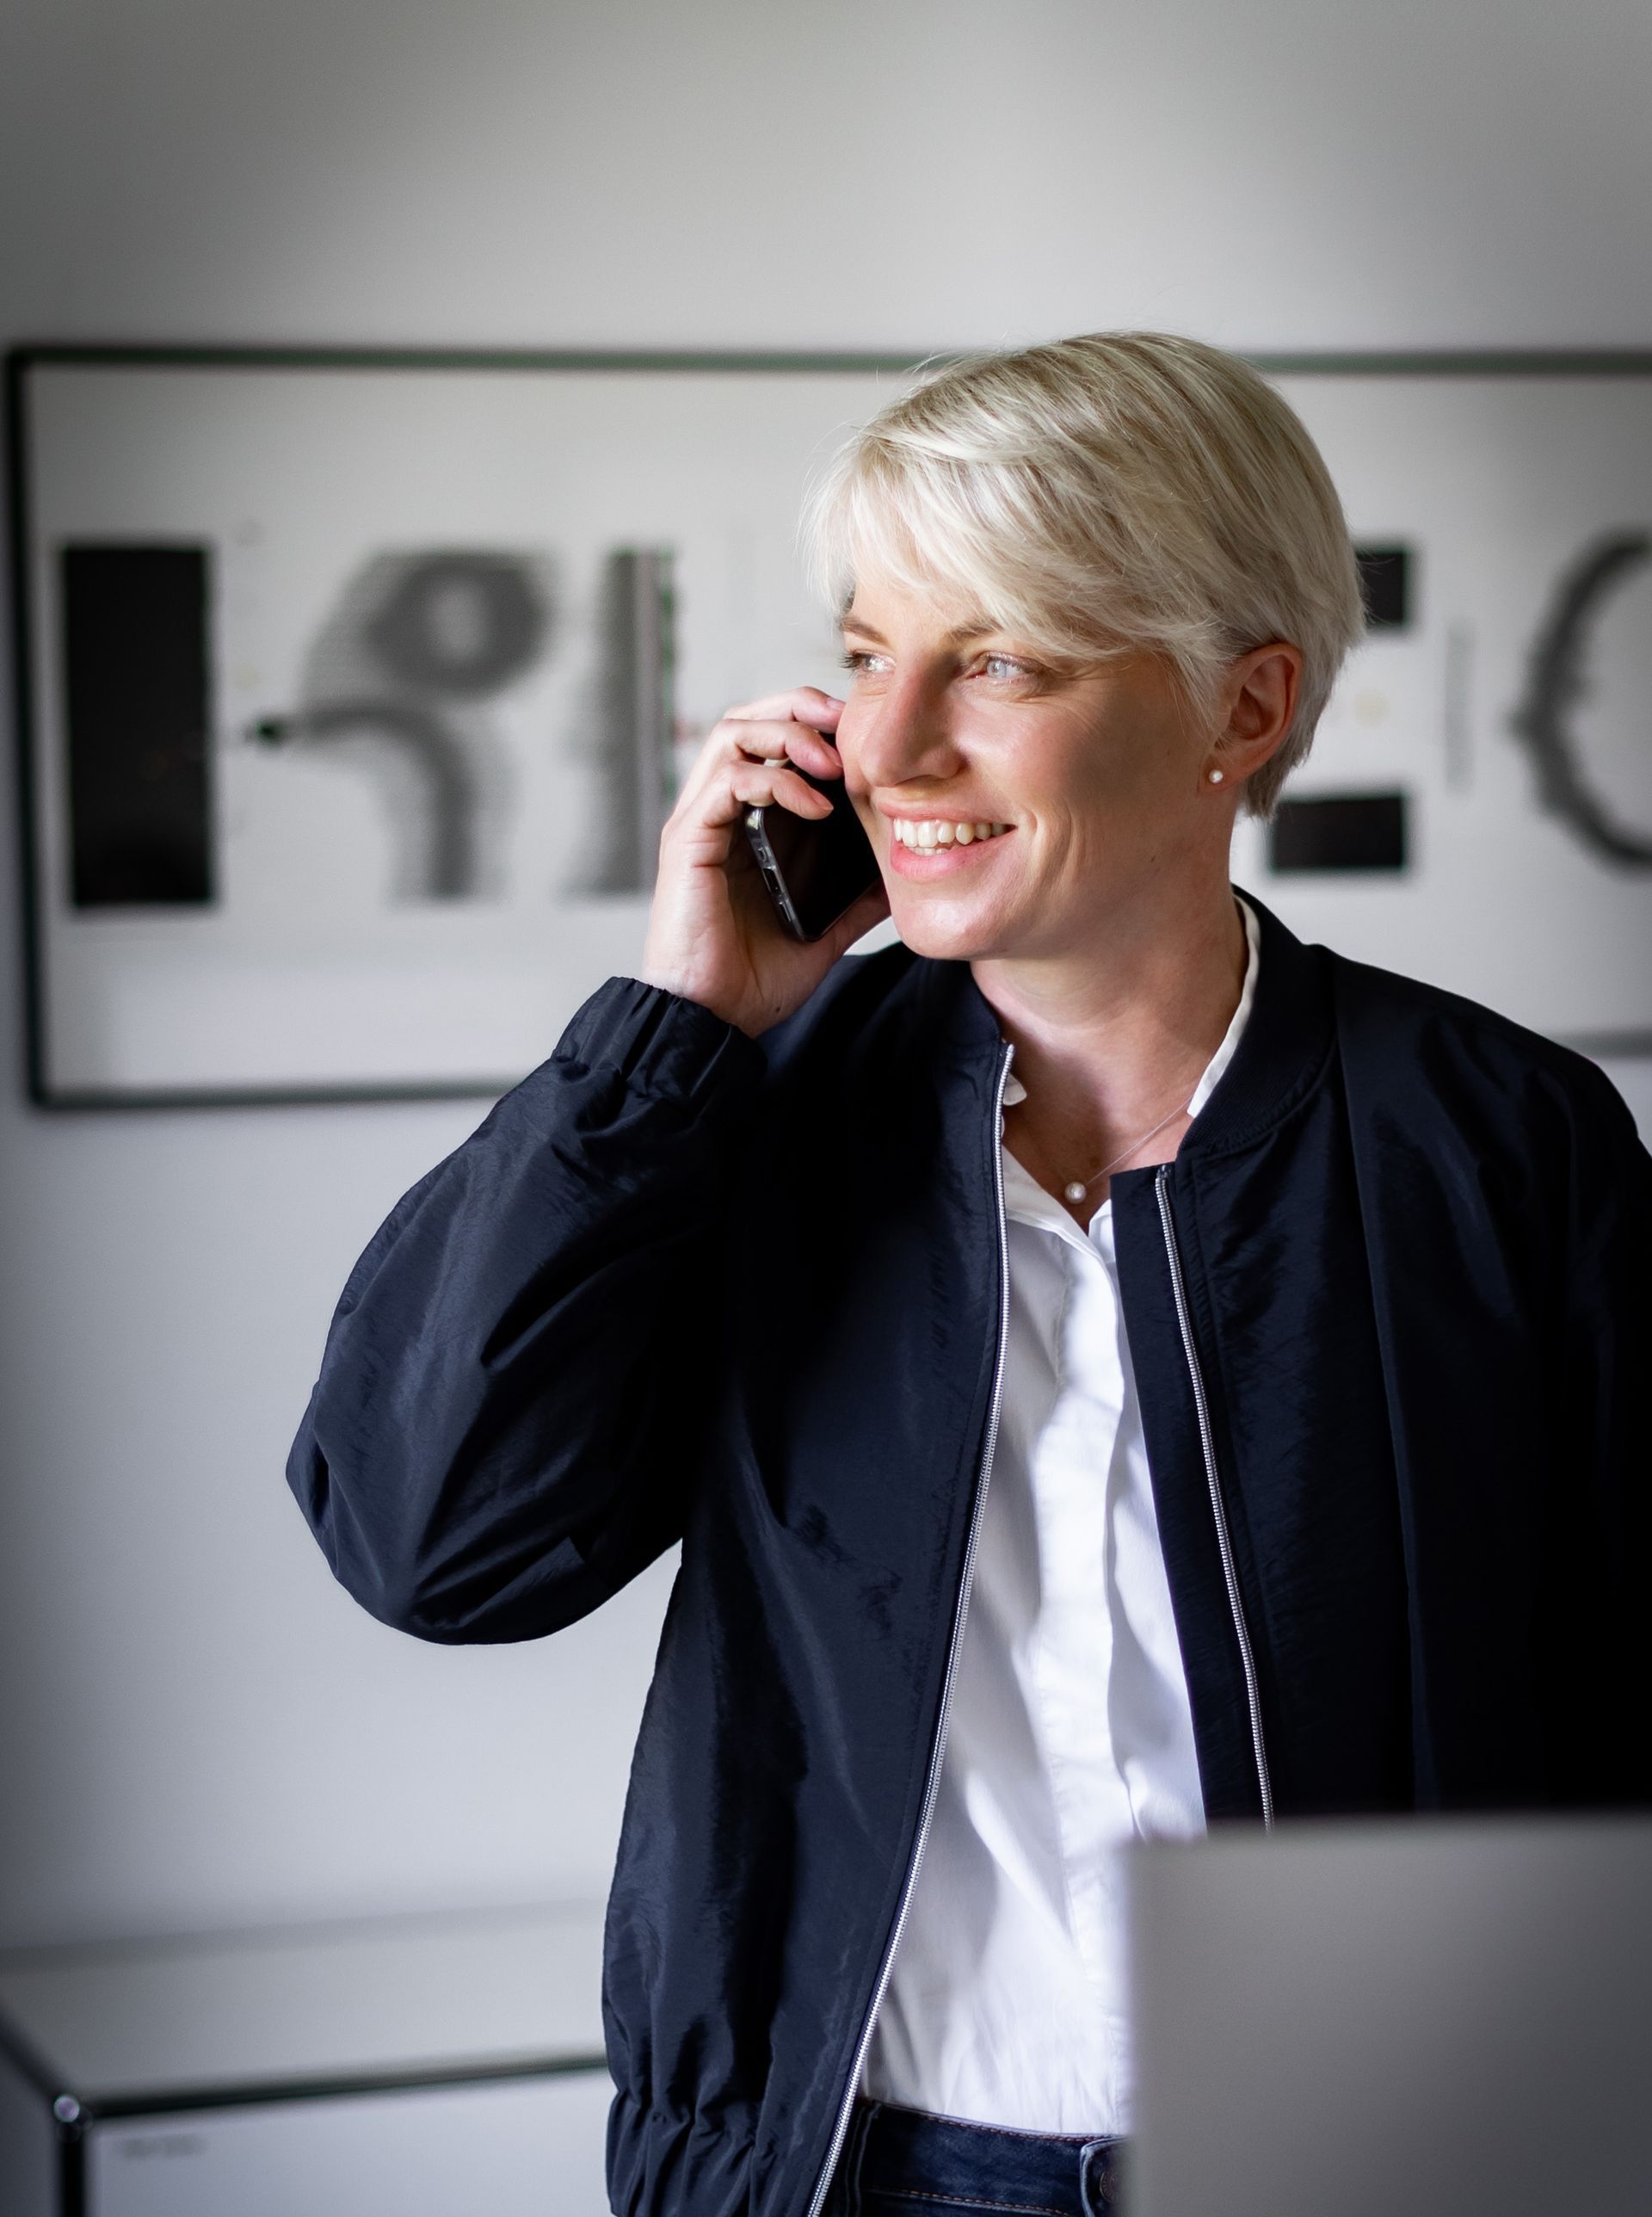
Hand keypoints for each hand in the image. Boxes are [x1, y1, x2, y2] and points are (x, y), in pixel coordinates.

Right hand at [640, 687, 889, 1035]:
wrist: (710, 1024)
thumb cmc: (751, 982)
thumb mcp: (822, 933)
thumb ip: (854, 902)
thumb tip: (902, 879)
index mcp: (743, 825)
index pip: (768, 741)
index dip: (811, 723)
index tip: (861, 736)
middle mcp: (715, 813)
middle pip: (746, 719)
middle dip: (799, 708)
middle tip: (848, 724)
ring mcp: (698, 823)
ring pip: (731, 734)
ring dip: (787, 734)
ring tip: (834, 763)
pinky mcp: (688, 842)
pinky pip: (727, 782)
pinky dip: (774, 780)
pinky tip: (816, 805)